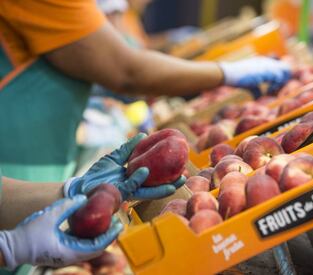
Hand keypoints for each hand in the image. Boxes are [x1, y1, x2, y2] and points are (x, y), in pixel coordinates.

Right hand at [0, 195, 121, 268]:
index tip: (119, 224)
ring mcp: (66, 256)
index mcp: (70, 251)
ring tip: (107, 223)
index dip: (110, 235)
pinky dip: (89, 238)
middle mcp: (71, 256)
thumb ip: (68, 206)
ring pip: (89, 248)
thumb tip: (84, 198)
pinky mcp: (62, 252)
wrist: (11, 248)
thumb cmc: (28, 234)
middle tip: (116, 222)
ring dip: (99, 237)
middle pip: (96, 248)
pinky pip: (80, 246)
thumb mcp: (50, 215)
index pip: (98, 245)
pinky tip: (91, 227)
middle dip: (108, 236)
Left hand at [64, 134, 185, 200]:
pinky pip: (131, 186)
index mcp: (136, 178)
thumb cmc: (98, 173)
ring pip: (150, 190)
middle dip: (172, 183)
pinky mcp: (120, 193)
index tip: (180, 166)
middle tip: (184, 177)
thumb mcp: (114, 158)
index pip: (155, 176)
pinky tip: (145, 171)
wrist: (82, 186)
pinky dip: (138, 178)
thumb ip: (128, 148)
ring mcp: (129, 191)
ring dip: (164, 187)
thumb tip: (144, 135)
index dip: (167, 172)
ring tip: (177, 181)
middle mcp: (135, 186)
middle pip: (157, 186)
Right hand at [219, 57, 290, 97]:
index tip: (271, 89)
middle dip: (284, 80)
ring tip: (271, 90)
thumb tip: (259, 98)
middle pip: (286, 67)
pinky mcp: (265, 70)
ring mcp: (267, 65)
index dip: (279, 80)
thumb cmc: (237, 79)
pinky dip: (275, 85)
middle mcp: (267, 62)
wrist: (229, 73)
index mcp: (263, 62)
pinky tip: (268, 90)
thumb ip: (257, 90)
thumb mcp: (249, 84)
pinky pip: (279, 77)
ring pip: (285, 70)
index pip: (279, 68)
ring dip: (281, 82)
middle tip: (275, 89)